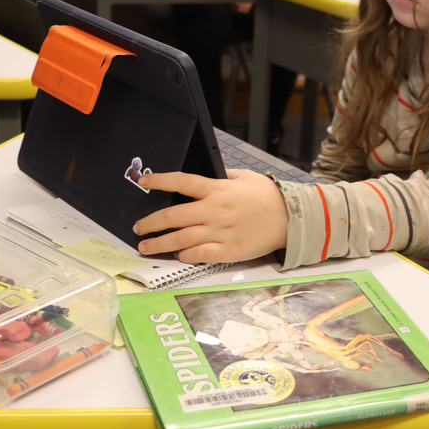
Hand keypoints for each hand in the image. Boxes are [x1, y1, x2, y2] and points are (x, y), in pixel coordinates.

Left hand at [133, 169, 288, 263]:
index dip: (159, 181)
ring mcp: (219, 232)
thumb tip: (210, 173)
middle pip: (172, 216)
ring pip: (180, 239)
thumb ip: (224, 175)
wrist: (290, 219)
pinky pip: (198, 255)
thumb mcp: (245, 177)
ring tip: (146, 247)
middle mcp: (213, 211)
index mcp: (217, 189)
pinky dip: (184, 255)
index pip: (181, 182)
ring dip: (159, 244)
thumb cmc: (269, 197)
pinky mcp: (227, 251)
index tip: (144, 181)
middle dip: (150, 223)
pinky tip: (177, 254)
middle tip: (138, 228)